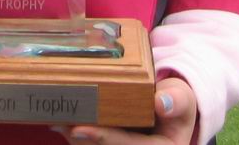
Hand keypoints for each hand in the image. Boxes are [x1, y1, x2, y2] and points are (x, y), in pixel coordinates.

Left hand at [55, 77, 197, 144]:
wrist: (170, 108)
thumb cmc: (175, 102)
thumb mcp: (182, 98)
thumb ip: (177, 100)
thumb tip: (161, 103)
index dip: (103, 139)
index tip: (78, 130)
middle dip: (81, 138)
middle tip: (58, 121)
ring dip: (74, 137)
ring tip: (55, 118)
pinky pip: (92, 144)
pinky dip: (75, 135)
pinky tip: (59, 122)